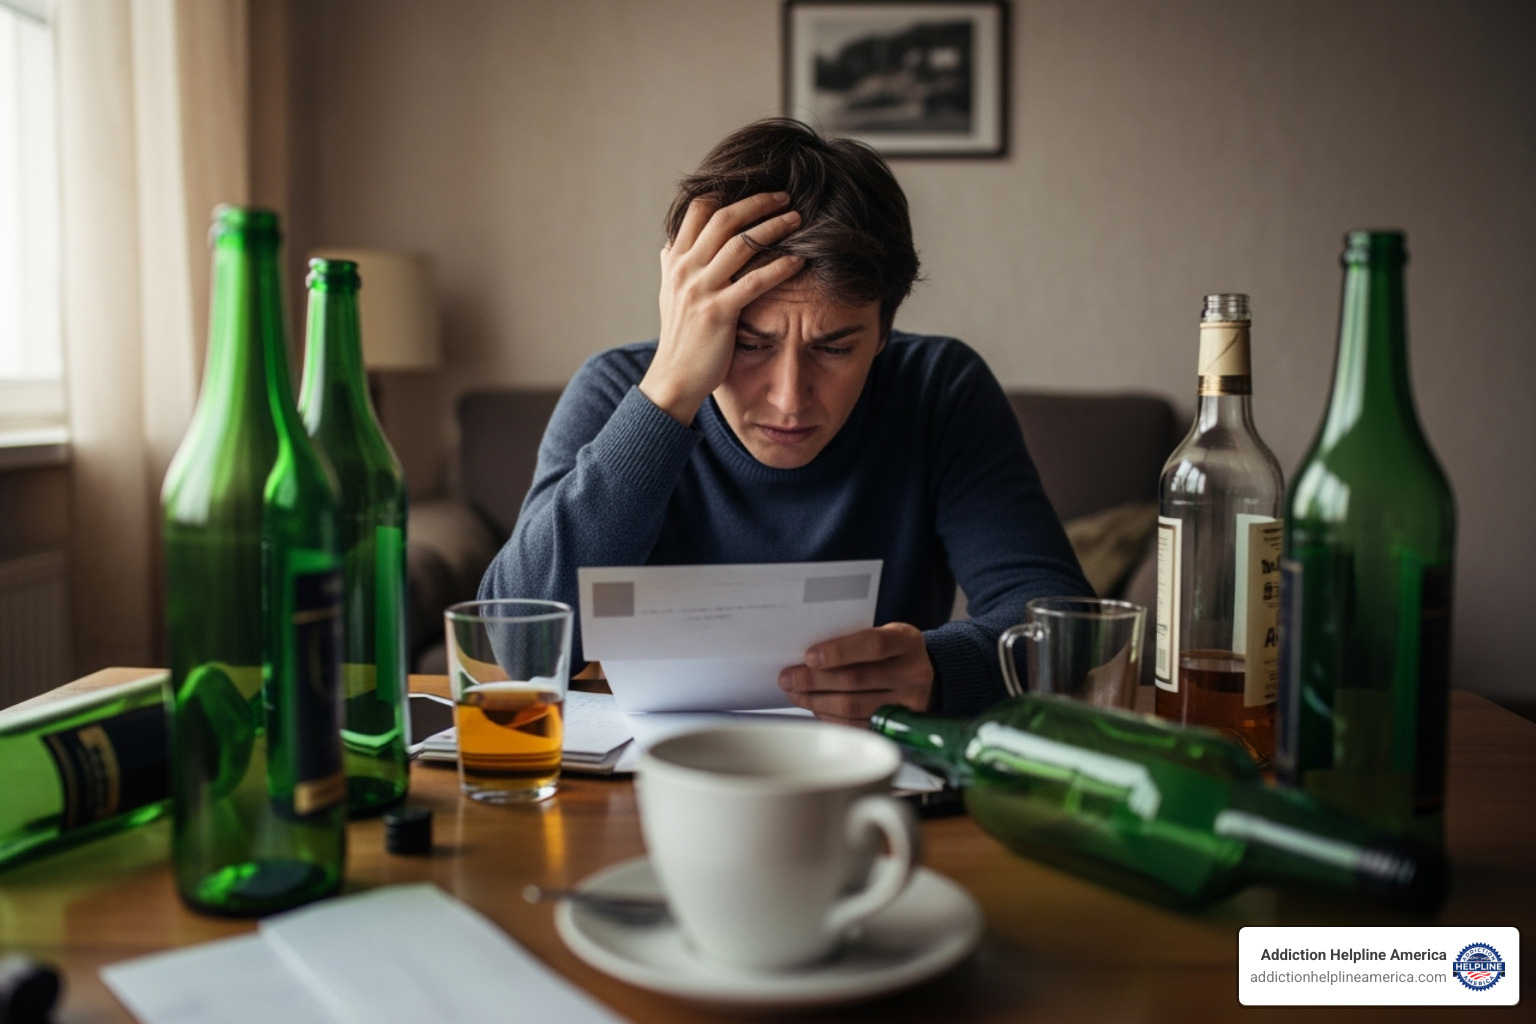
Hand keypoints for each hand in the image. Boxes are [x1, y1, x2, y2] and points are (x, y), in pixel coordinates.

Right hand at [641, 192, 803, 424]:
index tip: (756, 191)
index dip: (728, 194)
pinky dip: (779, 266)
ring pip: (741, 244)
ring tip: (798, 220)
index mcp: (675, 260)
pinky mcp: (718, 313)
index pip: (698, 210)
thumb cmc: (680, 337)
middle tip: (784, 197)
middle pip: (724, 219)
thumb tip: (673, 241)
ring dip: (773, 227)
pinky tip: (799, 260)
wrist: (674, 378)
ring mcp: (700, 290)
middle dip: (758, 203)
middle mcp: (685, 269)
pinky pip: (754, 281)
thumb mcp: (669, 294)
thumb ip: (673, 265)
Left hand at [777, 623, 934, 726]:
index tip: (809, 656)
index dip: (839, 651)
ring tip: (795, 693)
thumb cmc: (892, 653)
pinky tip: (815, 707)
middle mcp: (913, 673)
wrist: (923, 677)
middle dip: (814, 680)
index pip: (873, 645)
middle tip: (787, 678)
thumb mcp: (883, 635)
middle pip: (857, 679)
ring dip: (816, 700)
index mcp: (907, 641)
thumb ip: (853, 641)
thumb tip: (806, 658)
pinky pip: (856, 726)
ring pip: (853, 706)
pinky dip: (829, 717)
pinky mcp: (897, 727)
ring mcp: (908, 704)